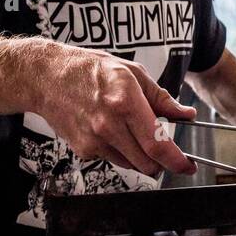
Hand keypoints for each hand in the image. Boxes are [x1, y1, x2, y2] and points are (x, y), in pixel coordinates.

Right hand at [40, 47, 197, 176]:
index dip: (177, 160)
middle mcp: (109, 125)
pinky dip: (120, 150)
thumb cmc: (89, 70)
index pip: (157, 144)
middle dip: (162, 161)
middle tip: (164, 149)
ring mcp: (94, 141)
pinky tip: (110, 130)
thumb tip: (186, 114)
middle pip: (147, 163)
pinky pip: (113, 159)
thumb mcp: (132, 72)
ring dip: (140, 155)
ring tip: (129, 129)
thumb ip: (161, 98)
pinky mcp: (84, 150)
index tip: (187, 166)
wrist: (47, 78)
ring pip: (132, 165)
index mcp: (125, 102)